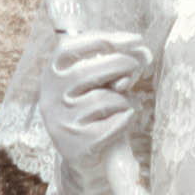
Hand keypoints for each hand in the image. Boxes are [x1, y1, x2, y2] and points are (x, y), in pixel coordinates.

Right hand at [39, 27, 152, 194]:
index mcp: (51, 75)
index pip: (68, 48)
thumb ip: (112, 64)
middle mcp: (51, 97)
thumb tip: (143, 53)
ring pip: (105, 99)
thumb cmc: (94, 111)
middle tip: (138, 66)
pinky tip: (124, 120)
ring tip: (127, 103)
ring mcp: (62, 122)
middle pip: (90, 70)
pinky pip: (114, 123)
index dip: (101, 39)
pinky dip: (126, 119)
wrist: (84, 156)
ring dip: (125, 99)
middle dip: (122, 63)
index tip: (133, 39)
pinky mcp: (77, 144)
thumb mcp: (94, 84)